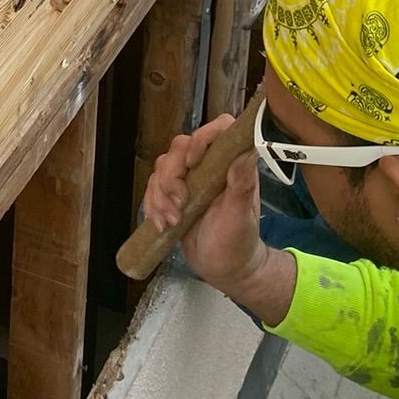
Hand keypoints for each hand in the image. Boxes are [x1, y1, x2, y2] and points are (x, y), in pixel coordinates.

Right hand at [144, 113, 267, 293]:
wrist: (221, 269)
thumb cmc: (237, 243)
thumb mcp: (240, 217)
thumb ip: (241, 186)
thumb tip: (245, 152)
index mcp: (232, 164)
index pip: (220, 129)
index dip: (202, 137)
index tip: (193, 163)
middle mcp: (211, 164)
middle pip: (181, 147)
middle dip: (172, 177)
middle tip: (179, 205)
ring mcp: (190, 177)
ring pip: (163, 166)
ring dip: (160, 194)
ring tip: (172, 221)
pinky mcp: (173, 192)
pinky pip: (153, 185)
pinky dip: (152, 204)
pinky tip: (161, 224)